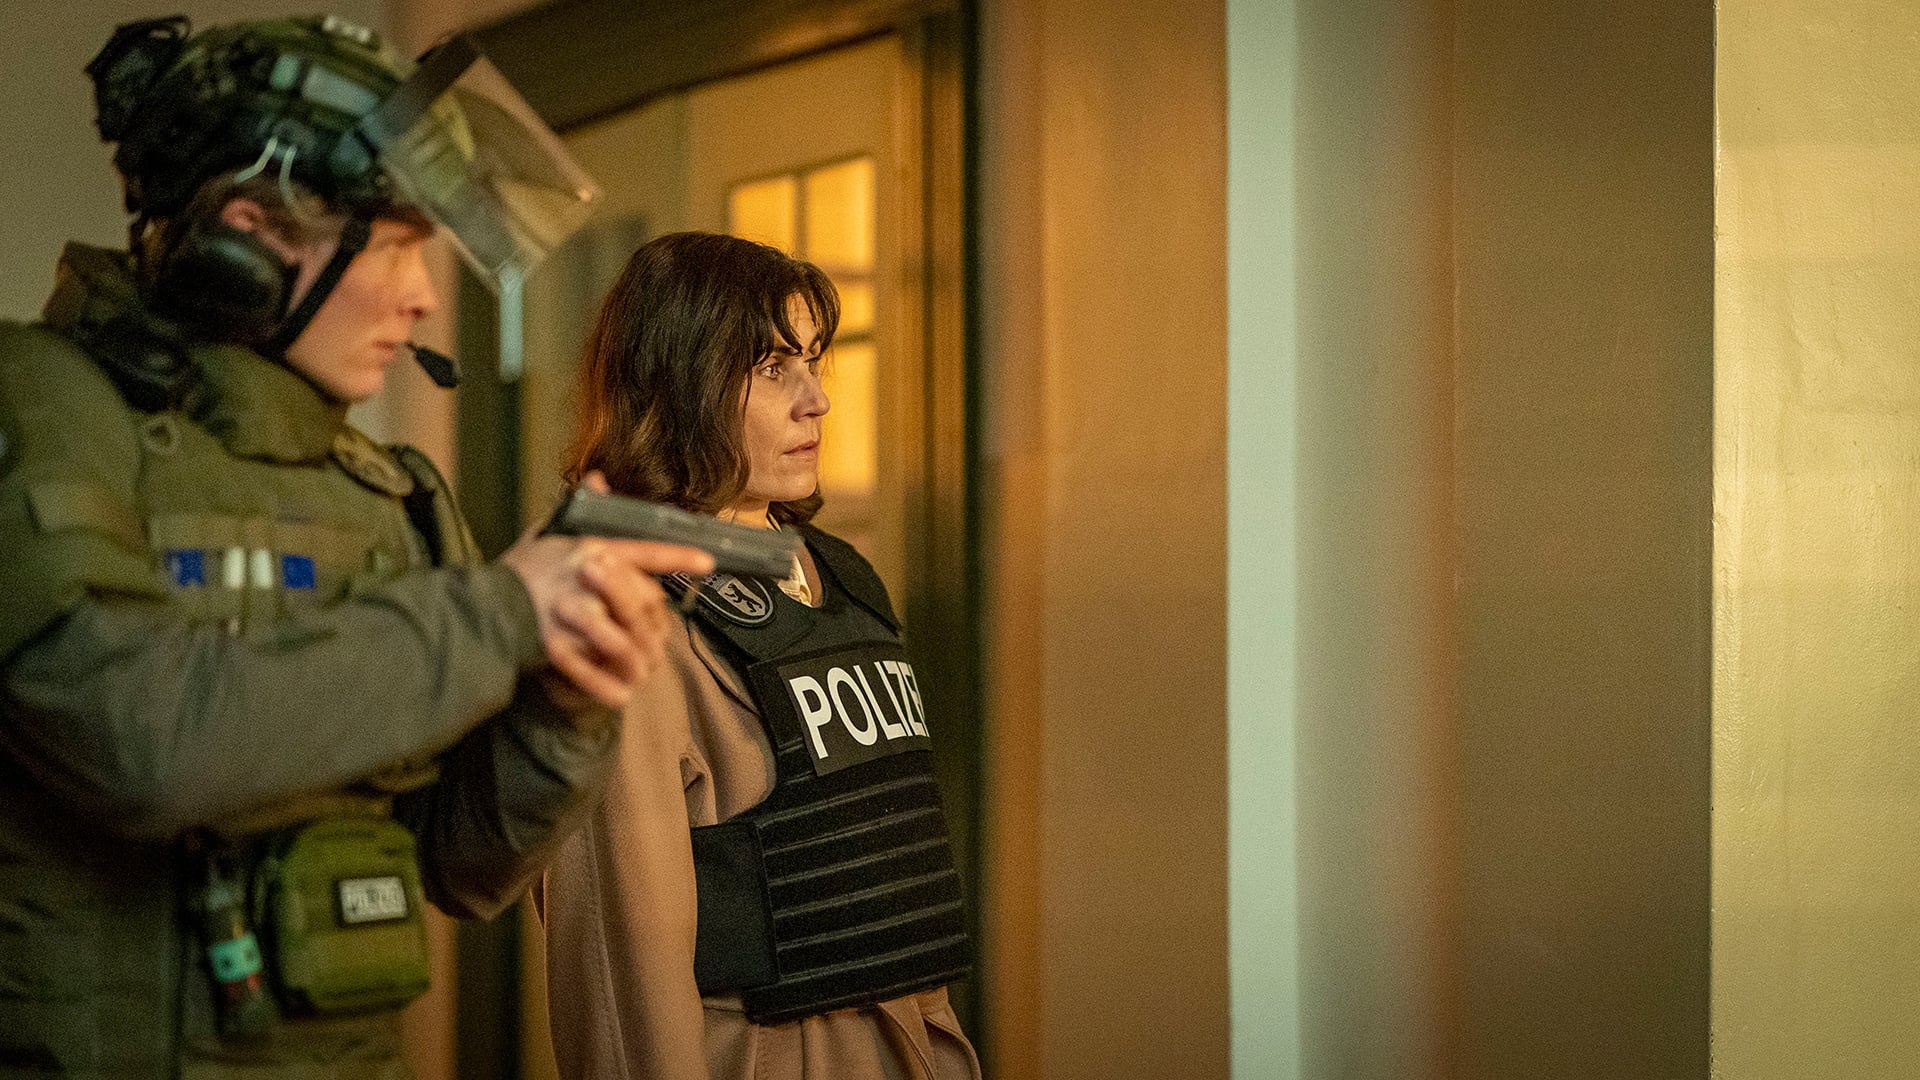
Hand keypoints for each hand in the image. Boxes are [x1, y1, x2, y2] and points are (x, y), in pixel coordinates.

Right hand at [501, 474, 713, 710]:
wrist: (480, 607)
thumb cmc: (519, 572)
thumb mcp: (547, 532)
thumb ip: (577, 511)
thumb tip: (598, 479)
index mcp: (588, 548)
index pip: (643, 551)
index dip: (677, 557)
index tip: (709, 562)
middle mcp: (582, 577)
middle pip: (637, 603)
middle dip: (652, 630)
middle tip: (659, 652)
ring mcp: (566, 610)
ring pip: (617, 638)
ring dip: (634, 662)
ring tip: (641, 676)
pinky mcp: (550, 641)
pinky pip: (589, 668)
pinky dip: (606, 685)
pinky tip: (620, 695)